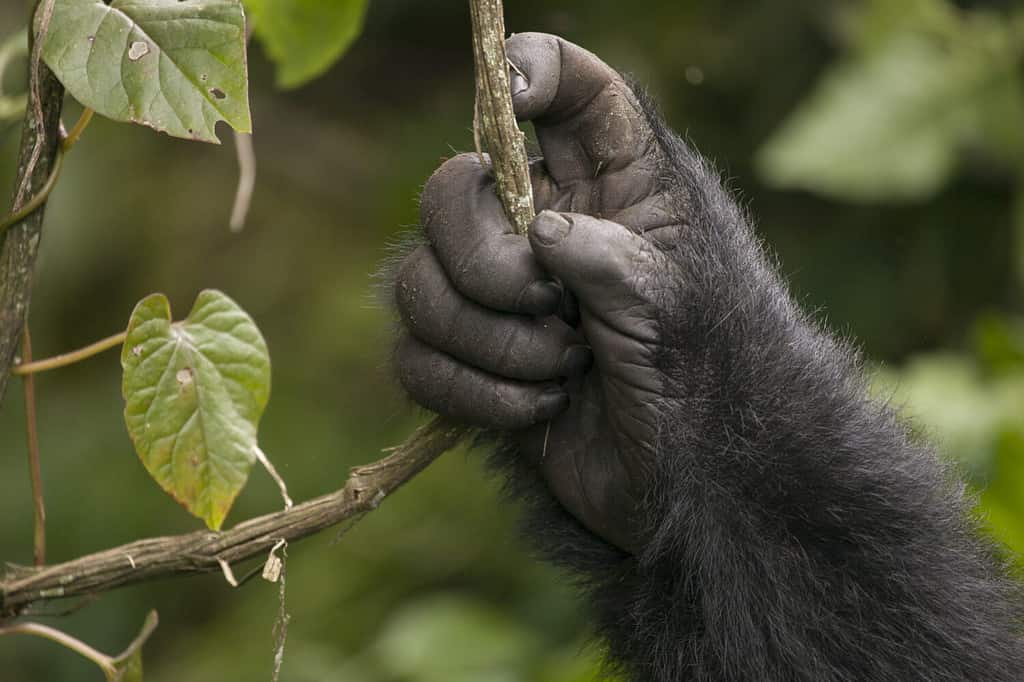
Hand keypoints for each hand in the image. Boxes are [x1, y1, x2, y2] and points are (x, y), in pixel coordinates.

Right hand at [393, 33, 683, 552]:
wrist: (685, 477)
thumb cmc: (701, 372)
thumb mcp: (675, 303)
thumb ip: (611, 253)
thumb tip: (540, 233)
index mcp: (609, 185)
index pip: (571, 90)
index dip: (532, 69)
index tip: (516, 101)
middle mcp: (537, 223)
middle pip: (447, 192)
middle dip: (486, 264)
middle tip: (551, 305)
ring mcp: (493, 295)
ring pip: (416, 285)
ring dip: (491, 344)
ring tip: (565, 369)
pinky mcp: (463, 361)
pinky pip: (415, 358)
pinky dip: (475, 392)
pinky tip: (540, 407)